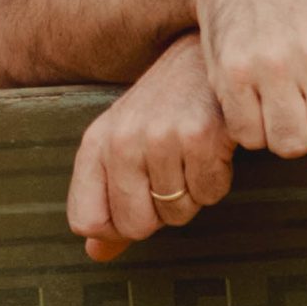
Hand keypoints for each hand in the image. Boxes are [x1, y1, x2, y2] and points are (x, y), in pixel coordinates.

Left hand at [67, 35, 232, 259]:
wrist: (204, 51)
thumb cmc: (166, 103)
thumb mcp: (125, 143)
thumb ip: (108, 200)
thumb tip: (97, 254)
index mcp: (96, 143)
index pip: (87, 220)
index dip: (119, 223)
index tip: (139, 199)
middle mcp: (122, 141)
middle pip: (136, 226)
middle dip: (162, 212)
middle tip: (174, 174)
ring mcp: (160, 138)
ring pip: (180, 213)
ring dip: (194, 192)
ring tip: (195, 153)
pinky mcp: (201, 136)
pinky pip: (211, 192)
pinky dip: (219, 177)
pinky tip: (215, 146)